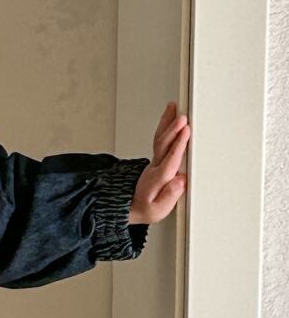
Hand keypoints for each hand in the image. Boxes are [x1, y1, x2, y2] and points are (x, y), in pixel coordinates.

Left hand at [128, 100, 189, 224]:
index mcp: (158, 179)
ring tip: (173, 107)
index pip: (170, 159)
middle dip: (173, 130)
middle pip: (163, 145)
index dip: (178, 145)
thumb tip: (181, 180)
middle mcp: (155, 167)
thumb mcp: (158, 210)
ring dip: (167, 123)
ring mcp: (154, 162)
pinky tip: (169, 117)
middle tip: (182, 117)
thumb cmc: (147, 208)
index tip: (185, 131)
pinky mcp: (156, 159)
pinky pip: (160, 140)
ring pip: (160, 139)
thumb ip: (170, 196)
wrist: (132, 207)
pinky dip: (164, 127)